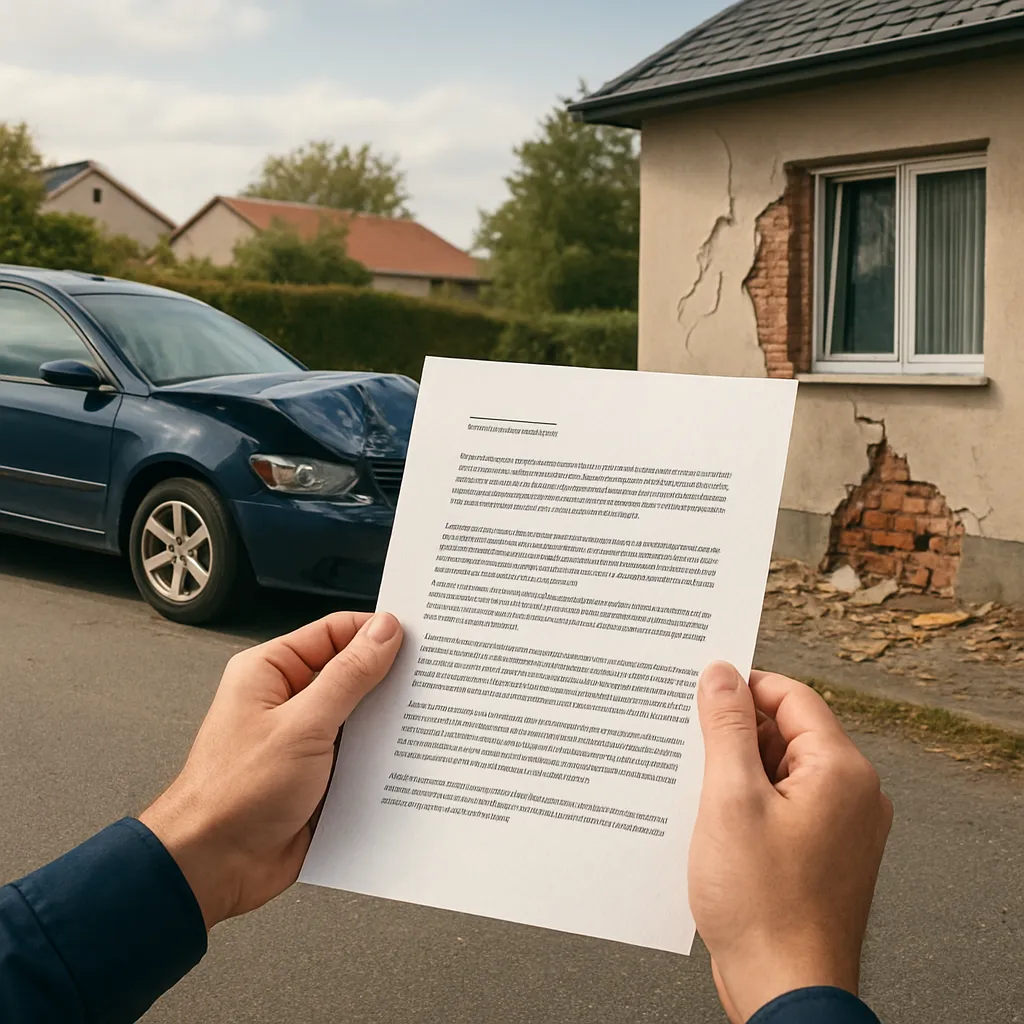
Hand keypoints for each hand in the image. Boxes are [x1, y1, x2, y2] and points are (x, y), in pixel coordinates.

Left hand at [140, 611, 402, 929]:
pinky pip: (360, 756)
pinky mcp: (318, 776)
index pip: (335, 632)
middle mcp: (287, 700)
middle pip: (352, 673)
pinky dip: (382, 758)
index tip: (421, 637)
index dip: (377, 631)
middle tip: (433, 679)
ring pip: (361, 717)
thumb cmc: (233, 794)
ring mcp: (304, 739)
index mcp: (271, 671)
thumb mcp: (301, 725)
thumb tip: (383, 632)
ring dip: (388, 722)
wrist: (212, 868)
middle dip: (390, 679)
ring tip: (427, 719)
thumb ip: (348, 676)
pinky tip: (408, 760)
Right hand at [688, 664, 892, 1022]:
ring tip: (696, 790)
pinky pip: (782, 804)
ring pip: (780, 770)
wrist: (786, 991)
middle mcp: (851, 794)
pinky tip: (712, 820)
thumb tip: (721, 675)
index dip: (743, 687)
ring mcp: (839, 826)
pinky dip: (746, 802)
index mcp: (840, 771)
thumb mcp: (730, 800)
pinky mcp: (821, 853)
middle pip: (786, 732)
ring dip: (736, 770)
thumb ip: (725, 728)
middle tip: (688, 744)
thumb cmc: (763, 907)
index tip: (700, 690)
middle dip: (733, 733)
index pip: (791, 696)